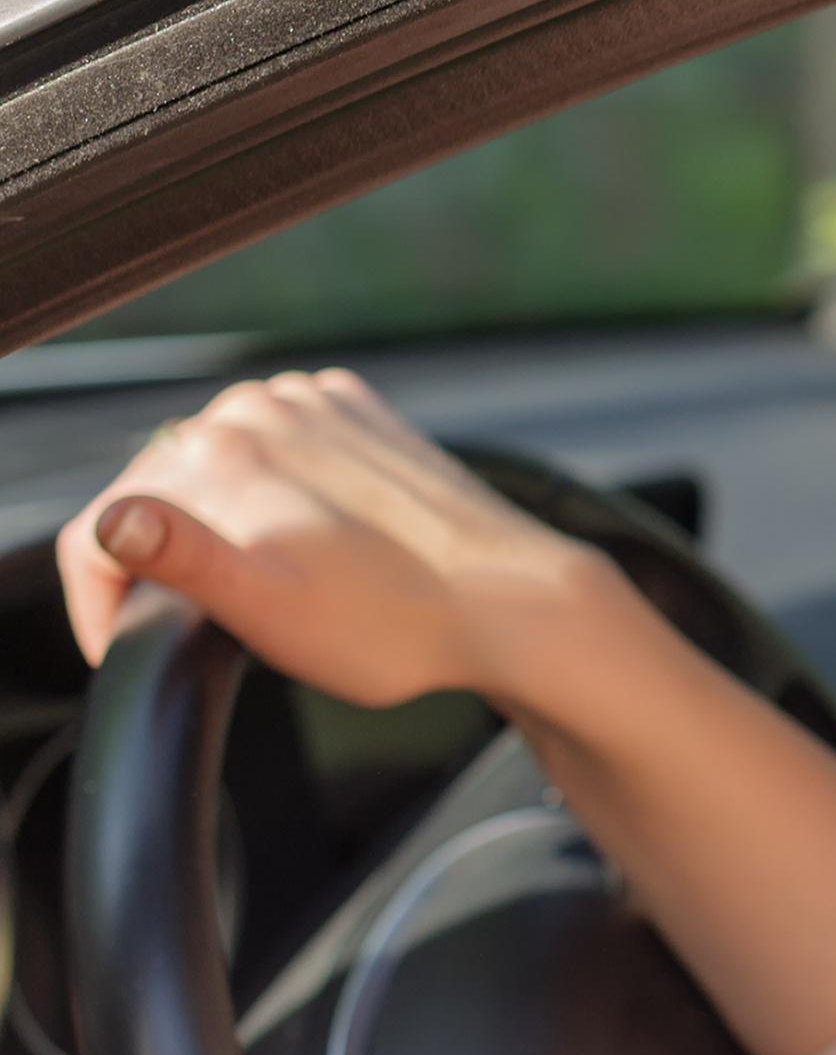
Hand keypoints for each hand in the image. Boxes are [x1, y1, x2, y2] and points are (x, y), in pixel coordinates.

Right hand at [55, 370, 625, 710]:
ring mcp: (312, 403)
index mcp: (217, 454)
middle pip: (159, 493)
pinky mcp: (359, 413)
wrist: (513, 603)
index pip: (103, 530)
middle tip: (214, 624)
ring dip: (224, 520)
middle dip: (166, 560)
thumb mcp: (267, 610)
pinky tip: (320, 535)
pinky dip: (282, 486)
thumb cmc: (394, 625)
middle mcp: (256, 409)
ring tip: (275, 581)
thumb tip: (114, 523)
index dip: (101, 603)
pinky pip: (288, 445)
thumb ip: (183, 559)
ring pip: (220, 467)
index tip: (126, 651)